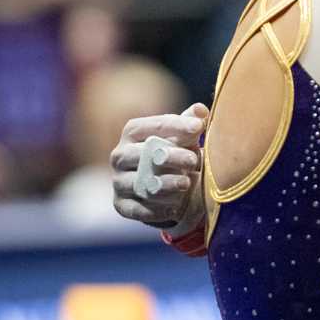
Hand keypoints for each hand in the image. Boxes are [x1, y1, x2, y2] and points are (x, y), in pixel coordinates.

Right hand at [109, 103, 208, 227]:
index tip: (197, 127)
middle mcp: (120, 155)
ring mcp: (118, 181)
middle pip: (142, 154)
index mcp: (132, 132)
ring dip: (164, 185)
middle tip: (192, 160)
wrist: (164, 186)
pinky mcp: (121, 205)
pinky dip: (155, 209)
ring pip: (138, 183)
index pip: (153, 125)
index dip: (176, 125)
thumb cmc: (175, 153)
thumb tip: (200, 110)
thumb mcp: (183, 137)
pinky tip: (174, 207)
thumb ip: (190, 122)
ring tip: (185, 184)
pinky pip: (136, 209)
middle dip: (170, 157)